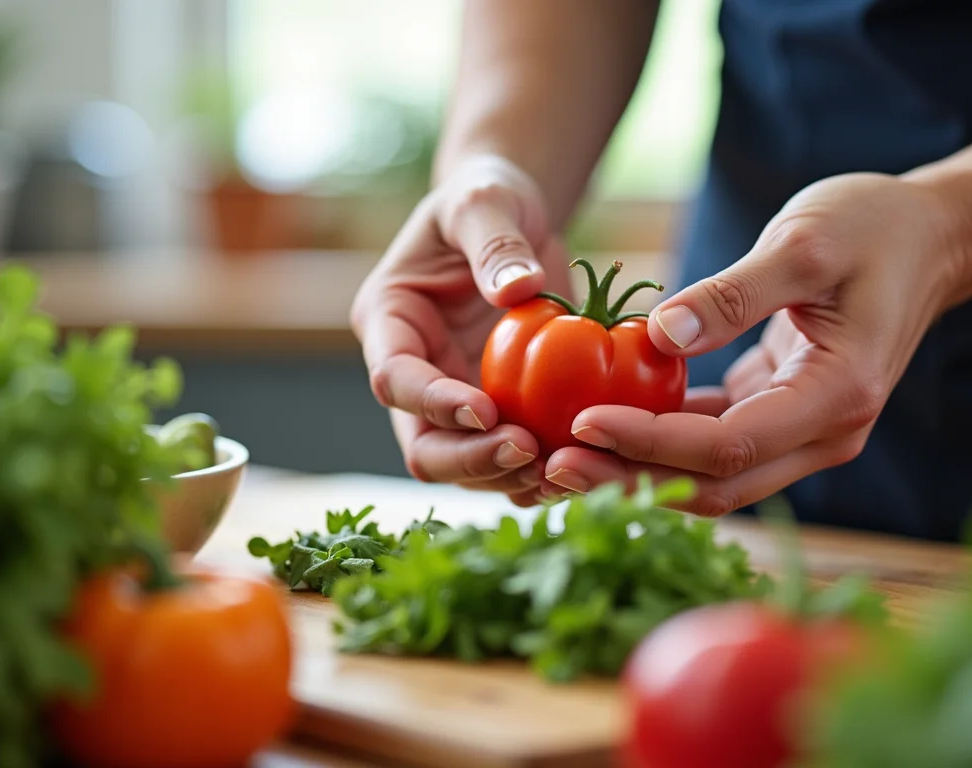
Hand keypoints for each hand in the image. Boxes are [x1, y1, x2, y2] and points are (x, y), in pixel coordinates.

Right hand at [351, 155, 570, 505]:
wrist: (512, 222)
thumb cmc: (488, 199)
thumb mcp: (487, 201)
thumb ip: (495, 241)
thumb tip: (516, 290)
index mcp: (388, 322)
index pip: (394, 378)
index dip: (434, 402)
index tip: (486, 410)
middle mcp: (413, 374)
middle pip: (422, 445)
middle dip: (471, 459)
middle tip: (530, 453)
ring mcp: (452, 401)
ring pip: (465, 466)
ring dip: (509, 477)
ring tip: (564, 466)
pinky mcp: (496, 414)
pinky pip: (509, 459)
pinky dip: (539, 474)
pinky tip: (582, 467)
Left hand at [539, 173, 965, 513]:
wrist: (930, 237)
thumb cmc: (873, 228)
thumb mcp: (805, 242)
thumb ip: (733, 294)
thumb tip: (656, 336)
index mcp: (837, 396)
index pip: (729, 444)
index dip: (652, 443)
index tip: (581, 422)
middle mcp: (825, 434)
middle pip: (715, 482)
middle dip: (631, 478)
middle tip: (551, 462)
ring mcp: (805, 433)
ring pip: (712, 476)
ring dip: (638, 471)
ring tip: (561, 456)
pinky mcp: (783, 416)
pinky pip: (714, 445)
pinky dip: (660, 443)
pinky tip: (604, 426)